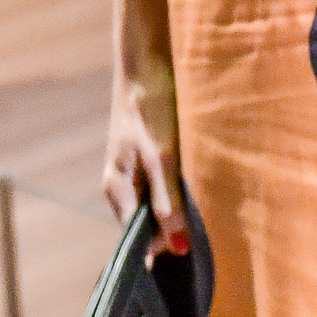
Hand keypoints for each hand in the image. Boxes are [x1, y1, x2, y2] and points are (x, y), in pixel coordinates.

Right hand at [101, 58, 188, 256]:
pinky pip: (155, 190)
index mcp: (117, 189)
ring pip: (150, 207)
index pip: (136, 237)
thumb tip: (178, 248)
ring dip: (172, 213)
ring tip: (198, 216)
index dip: (161, 248)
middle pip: (143, 224)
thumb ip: (169, 202)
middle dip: (168, 233)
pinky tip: (189, 190)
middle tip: (199, 236)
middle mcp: (118, 186)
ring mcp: (128, 172)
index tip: (189, 253)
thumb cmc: (151, 108)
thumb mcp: (162, 156)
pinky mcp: (140, 159)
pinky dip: (171, 195)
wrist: (144, 63)